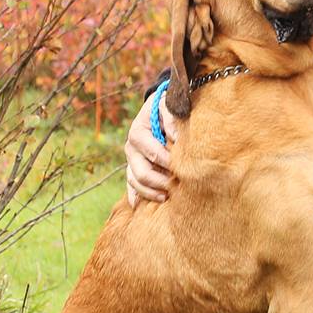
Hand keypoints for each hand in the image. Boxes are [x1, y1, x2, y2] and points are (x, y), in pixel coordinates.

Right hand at [124, 88, 174, 204]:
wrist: (158, 107)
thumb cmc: (166, 107)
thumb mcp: (168, 105)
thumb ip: (172, 118)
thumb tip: (177, 137)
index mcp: (138, 132)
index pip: (152, 151)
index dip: (167, 161)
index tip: (182, 167)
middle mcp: (131, 148)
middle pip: (141, 171)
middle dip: (159, 181)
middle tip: (176, 187)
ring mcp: (131, 160)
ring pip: (135, 181)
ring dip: (150, 191)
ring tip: (166, 198)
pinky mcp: (133, 168)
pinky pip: (130, 185)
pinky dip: (134, 196)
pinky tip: (138, 207)